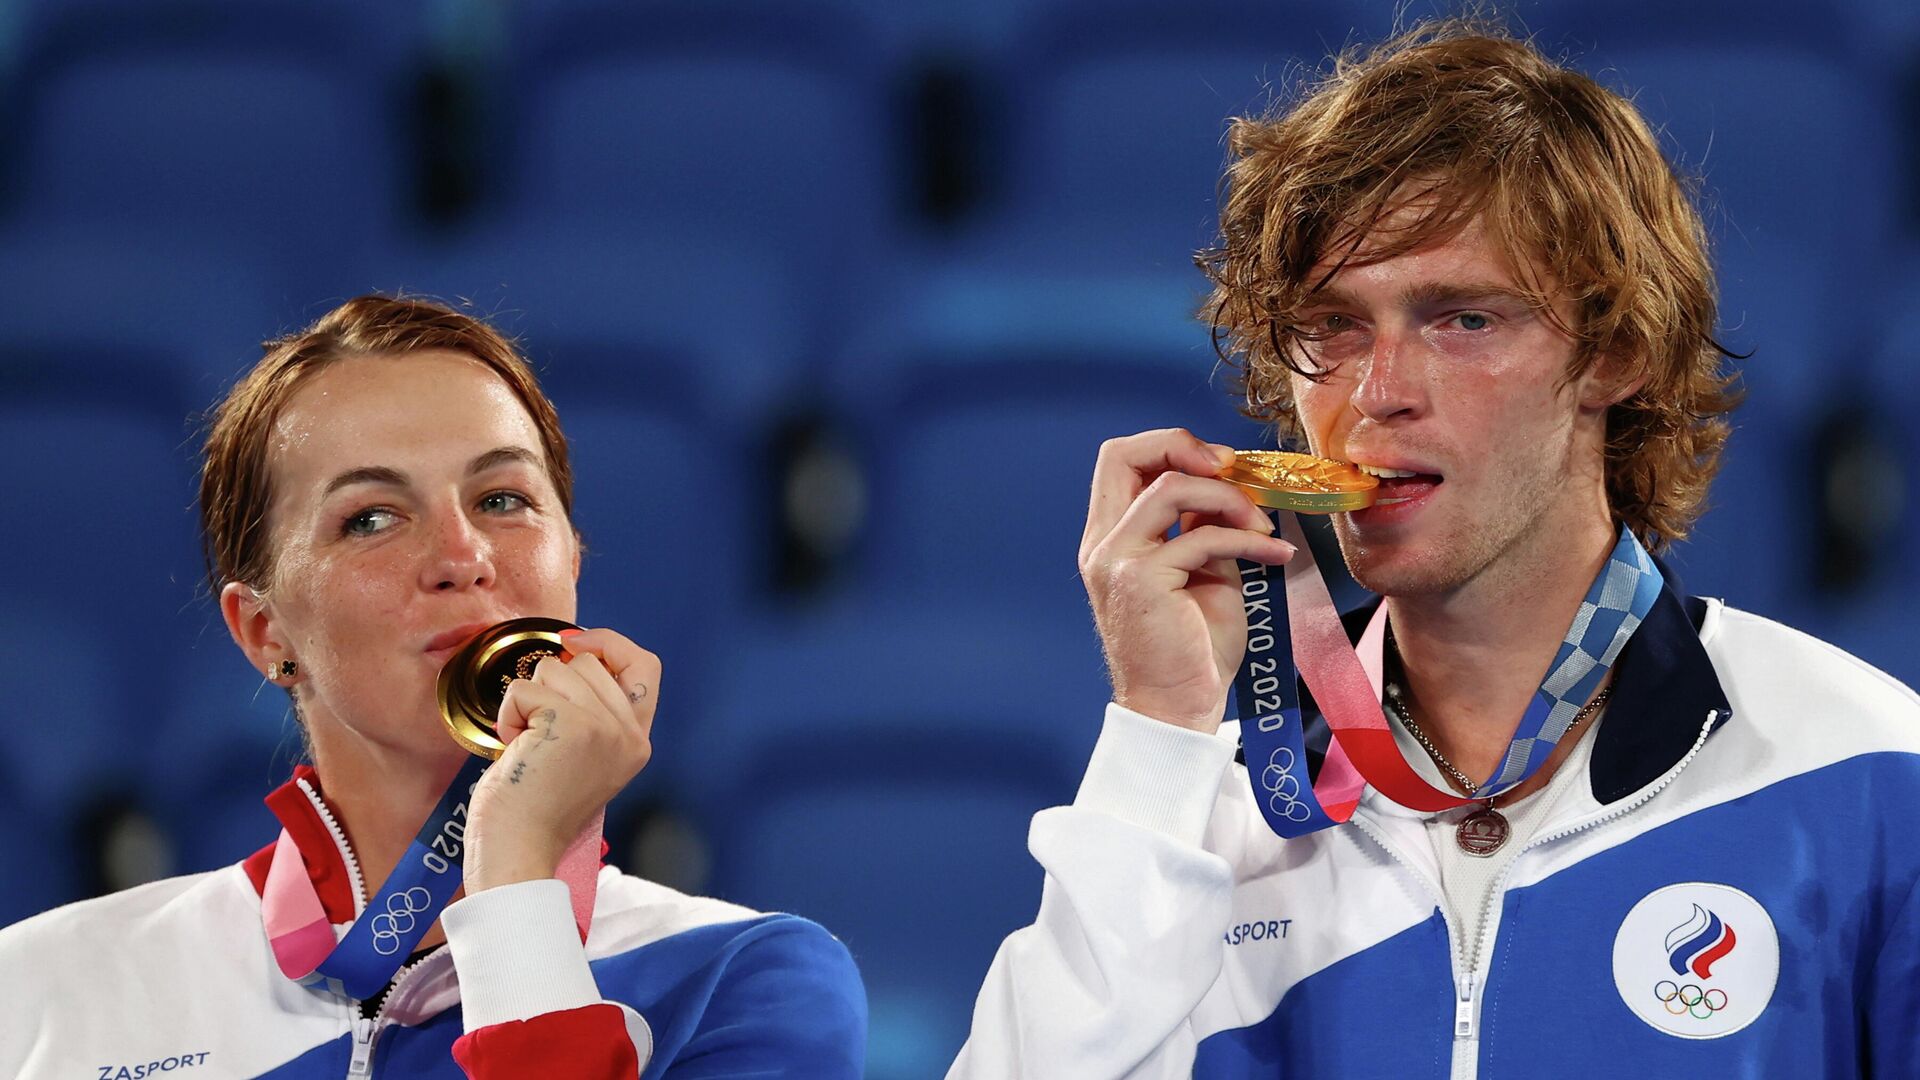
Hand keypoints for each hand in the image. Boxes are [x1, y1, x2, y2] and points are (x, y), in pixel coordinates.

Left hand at [463, 627, 660, 891]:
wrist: (518, 853)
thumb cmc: (536, 810)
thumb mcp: (585, 757)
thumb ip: (593, 711)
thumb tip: (571, 654)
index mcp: (637, 742)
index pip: (645, 665)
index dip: (610, 643)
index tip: (574, 642)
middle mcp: (628, 734)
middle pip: (587, 661)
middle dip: (550, 685)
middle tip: (539, 733)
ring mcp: (602, 728)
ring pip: (554, 669)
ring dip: (527, 701)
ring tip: (528, 744)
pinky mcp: (569, 725)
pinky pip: (524, 689)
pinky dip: (508, 715)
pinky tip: (515, 749)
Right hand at [1078, 429, 1295, 733]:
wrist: (1178, 708)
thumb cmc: (1192, 649)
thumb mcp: (1202, 571)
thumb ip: (1202, 526)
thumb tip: (1226, 485)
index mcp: (1112, 537)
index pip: (1122, 461)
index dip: (1171, 446)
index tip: (1220, 465)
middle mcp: (1104, 543)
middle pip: (1123, 454)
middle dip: (1184, 446)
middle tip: (1232, 468)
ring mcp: (1116, 559)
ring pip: (1170, 486)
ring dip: (1229, 497)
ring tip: (1263, 525)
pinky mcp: (1141, 579)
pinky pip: (1201, 536)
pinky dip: (1248, 539)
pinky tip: (1275, 553)